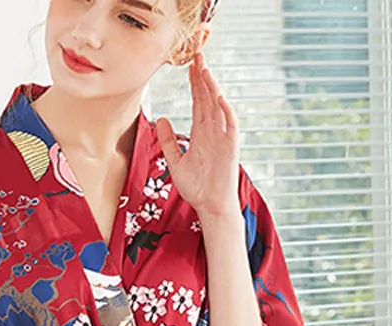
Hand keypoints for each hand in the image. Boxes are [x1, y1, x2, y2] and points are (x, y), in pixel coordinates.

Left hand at [154, 50, 239, 219]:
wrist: (210, 206)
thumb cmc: (196, 187)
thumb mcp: (175, 161)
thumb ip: (168, 141)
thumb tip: (161, 119)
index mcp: (200, 133)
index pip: (197, 102)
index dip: (193, 84)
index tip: (189, 65)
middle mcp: (212, 131)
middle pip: (207, 98)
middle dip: (202, 77)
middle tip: (197, 54)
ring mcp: (222, 137)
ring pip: (217, 106)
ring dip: (211, 88)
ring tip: (204, 69)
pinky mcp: (230, 147)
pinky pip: (229, 124)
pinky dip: (225, 111)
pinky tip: (218, 97)